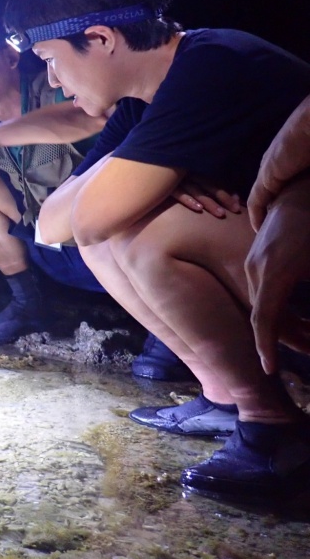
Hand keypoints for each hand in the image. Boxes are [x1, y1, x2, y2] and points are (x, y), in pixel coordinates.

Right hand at [171, 176, 241, 217]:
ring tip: (221, 214)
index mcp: (194, 169)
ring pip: (197, 192)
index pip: (214, 180)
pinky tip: (198, 209)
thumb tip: (220, 193)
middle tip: (236, 209)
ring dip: (210, 202)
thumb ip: (198, 183)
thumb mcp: (183, 177)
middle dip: (224, 197)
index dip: (227, 190)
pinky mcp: (166, 188)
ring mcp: (176, 180)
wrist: (137, 175)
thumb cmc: (167, 180)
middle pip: (209, 185)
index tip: (238, 201)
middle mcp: (187, 174)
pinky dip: (189, 201)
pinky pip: (179, 194)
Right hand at [246, 175, 309, 373]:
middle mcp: (257, 269)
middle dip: (288, 339)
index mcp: (276, 272)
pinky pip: (265, 291)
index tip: (270, 369)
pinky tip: (299, 315)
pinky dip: (280, 309)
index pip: (265, 319)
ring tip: (309, 335)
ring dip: (285, 324)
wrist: (303, 188)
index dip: (267, 347)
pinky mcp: (258, 257)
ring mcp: (254, 262)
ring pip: (264, 304)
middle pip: (265, 316)